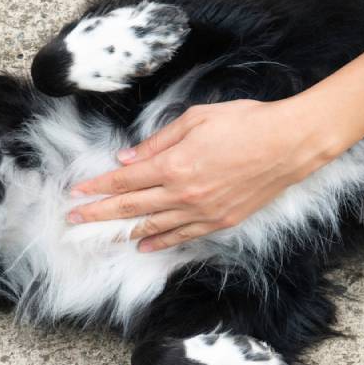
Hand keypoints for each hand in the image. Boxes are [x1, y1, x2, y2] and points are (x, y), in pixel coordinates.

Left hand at [67, 97, 346, 251]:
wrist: (289, 144)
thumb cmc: (245, 122)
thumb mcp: (196, 119)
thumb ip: (158, 141)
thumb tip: (127, 157)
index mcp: (175, 164)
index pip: (126, 180)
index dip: (99, 188)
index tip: (78, 194)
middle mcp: (184, 193)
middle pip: (131, 207)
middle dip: (99, 214)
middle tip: (74, 220)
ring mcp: (203, 211)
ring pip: (154, 226)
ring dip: (124, 232)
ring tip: (102, 236)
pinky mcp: (221, 221)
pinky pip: (183, 235)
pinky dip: (161, 242)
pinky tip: (144, 245)